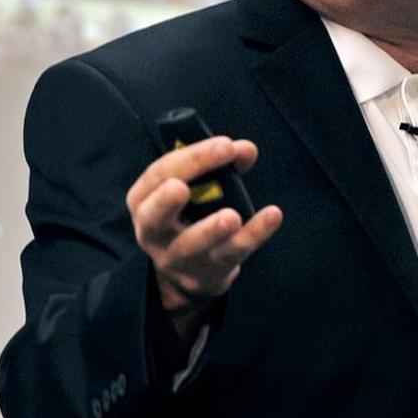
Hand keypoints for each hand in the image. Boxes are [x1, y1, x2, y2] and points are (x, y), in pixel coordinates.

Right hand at [126, 136, 282, 333]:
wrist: (191, 269)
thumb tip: (245, 149)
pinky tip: (273, 215)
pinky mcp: (207, 273)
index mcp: (144, 201)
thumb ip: (219, 163)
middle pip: (155, 216)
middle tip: (182, 186)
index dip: (190, 158)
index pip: (158, 175)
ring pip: (191, 245)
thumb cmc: (191, 213)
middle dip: (167, 200)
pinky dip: (254, 234)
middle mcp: (153, 232)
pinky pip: (231, 254)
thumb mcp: (196, 185)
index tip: (225, 144)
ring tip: (232, 216)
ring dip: (210, 230)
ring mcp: (178, 258)